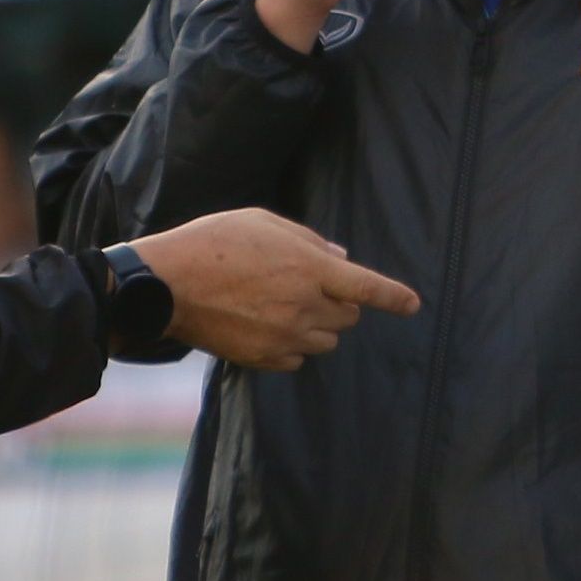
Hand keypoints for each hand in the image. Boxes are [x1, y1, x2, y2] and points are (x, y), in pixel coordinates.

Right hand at [126, 208, 420, 371]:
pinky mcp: (266, 358)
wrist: (167, 284)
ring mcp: (286, 335)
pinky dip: (293, 344)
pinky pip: (299, 358)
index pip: (367, 287)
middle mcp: (304, 305)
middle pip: (349, 316)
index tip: (412, 304)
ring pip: (327, 340)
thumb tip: (341, 259)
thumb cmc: (213, 242)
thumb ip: (308, 241)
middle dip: (339, 302)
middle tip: (306, 286)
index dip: (394, 297)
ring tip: (281, 304)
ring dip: (318, 324)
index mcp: (309, 268)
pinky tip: (266, 325)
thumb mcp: (263, 222)